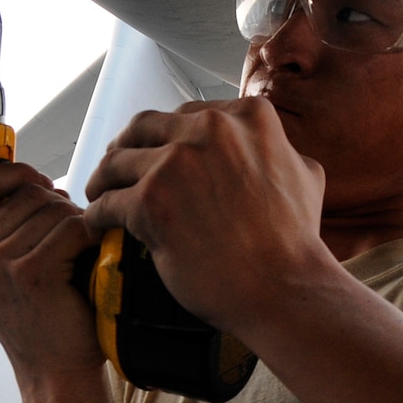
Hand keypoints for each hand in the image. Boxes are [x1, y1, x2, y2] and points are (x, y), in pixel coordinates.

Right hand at [0, 162, 101, 384]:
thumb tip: (30, 175)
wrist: (55, 371)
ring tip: (79, 255)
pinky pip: (72, 228)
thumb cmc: (39, 316)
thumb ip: (2, 225)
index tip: (42, 184)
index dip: (15, 173)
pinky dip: (90, 239)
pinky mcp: (29, 273)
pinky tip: (90, 262)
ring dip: (76, 223)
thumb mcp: (3, 268)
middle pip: (25, 191)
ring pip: (52, 208)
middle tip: (73, 238)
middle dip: (58, 206)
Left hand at [83, 98, 329, 333]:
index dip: (165, 137)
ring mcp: (176, 163)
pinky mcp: (150, 201)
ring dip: (104, 180)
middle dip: (125, 148)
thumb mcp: (304, 175)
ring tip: (99, 195)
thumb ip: (279, 149)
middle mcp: (210, 129)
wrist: (283, 288)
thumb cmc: (294, 241)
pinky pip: (107, 202)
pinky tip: (98, 225)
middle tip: (116, 170)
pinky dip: (97, 214)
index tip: (155, 153)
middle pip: (143, 128)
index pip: (186, 114)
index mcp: (247, 116)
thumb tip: (270, 145)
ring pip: (117, 161)